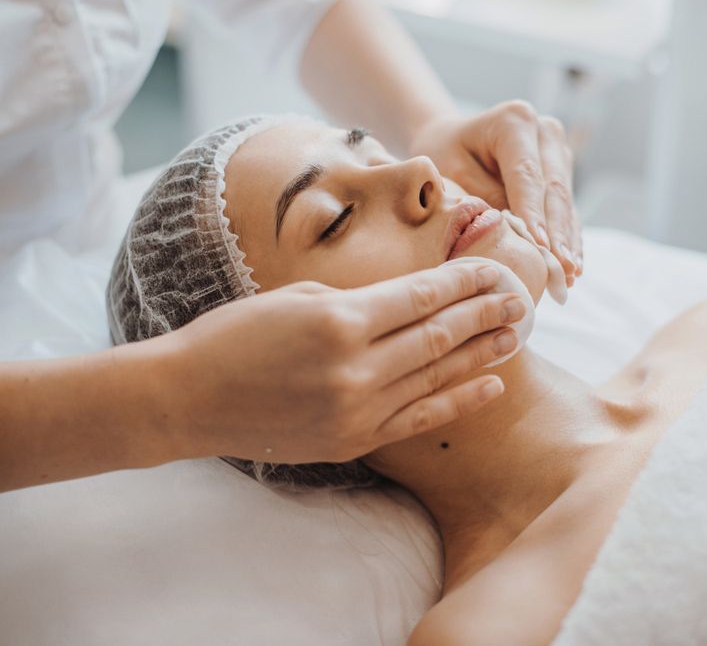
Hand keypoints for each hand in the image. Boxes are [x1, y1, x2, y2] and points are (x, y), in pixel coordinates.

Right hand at [157, 262, 524, 463]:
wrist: (188, 399)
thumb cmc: (233, 336)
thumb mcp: (296, 296)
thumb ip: (358, 301)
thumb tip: (409, 299)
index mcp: (340, 321)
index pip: (422, 295)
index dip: (464, 279)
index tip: (495, 265)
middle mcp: (357, 368)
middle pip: (439, 334)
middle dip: (484, 311)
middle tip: (519, 296)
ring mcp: (357, 411)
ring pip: (437, 375)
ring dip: (482, 353)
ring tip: (516, 333)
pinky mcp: (353, 442)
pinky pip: (419, 419)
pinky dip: (457, 401)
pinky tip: (490, 385)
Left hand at [409, 100, 582, 285]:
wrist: (453, 140)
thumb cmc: (446, 155)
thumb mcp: (452, 173)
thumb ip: (483, 199)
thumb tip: (513, 233)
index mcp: (514, 121)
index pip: (527, 175)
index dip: (534, 214)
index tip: (540, 247)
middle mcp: (544, 132)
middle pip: (554, 189)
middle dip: (558, 234)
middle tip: (562, 269)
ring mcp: (558, 151)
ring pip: (566, 203)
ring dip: (568, 241)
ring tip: (570, 275)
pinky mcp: (562, 172)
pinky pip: (567, 210)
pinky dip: (568, 239)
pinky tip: (572, 267)